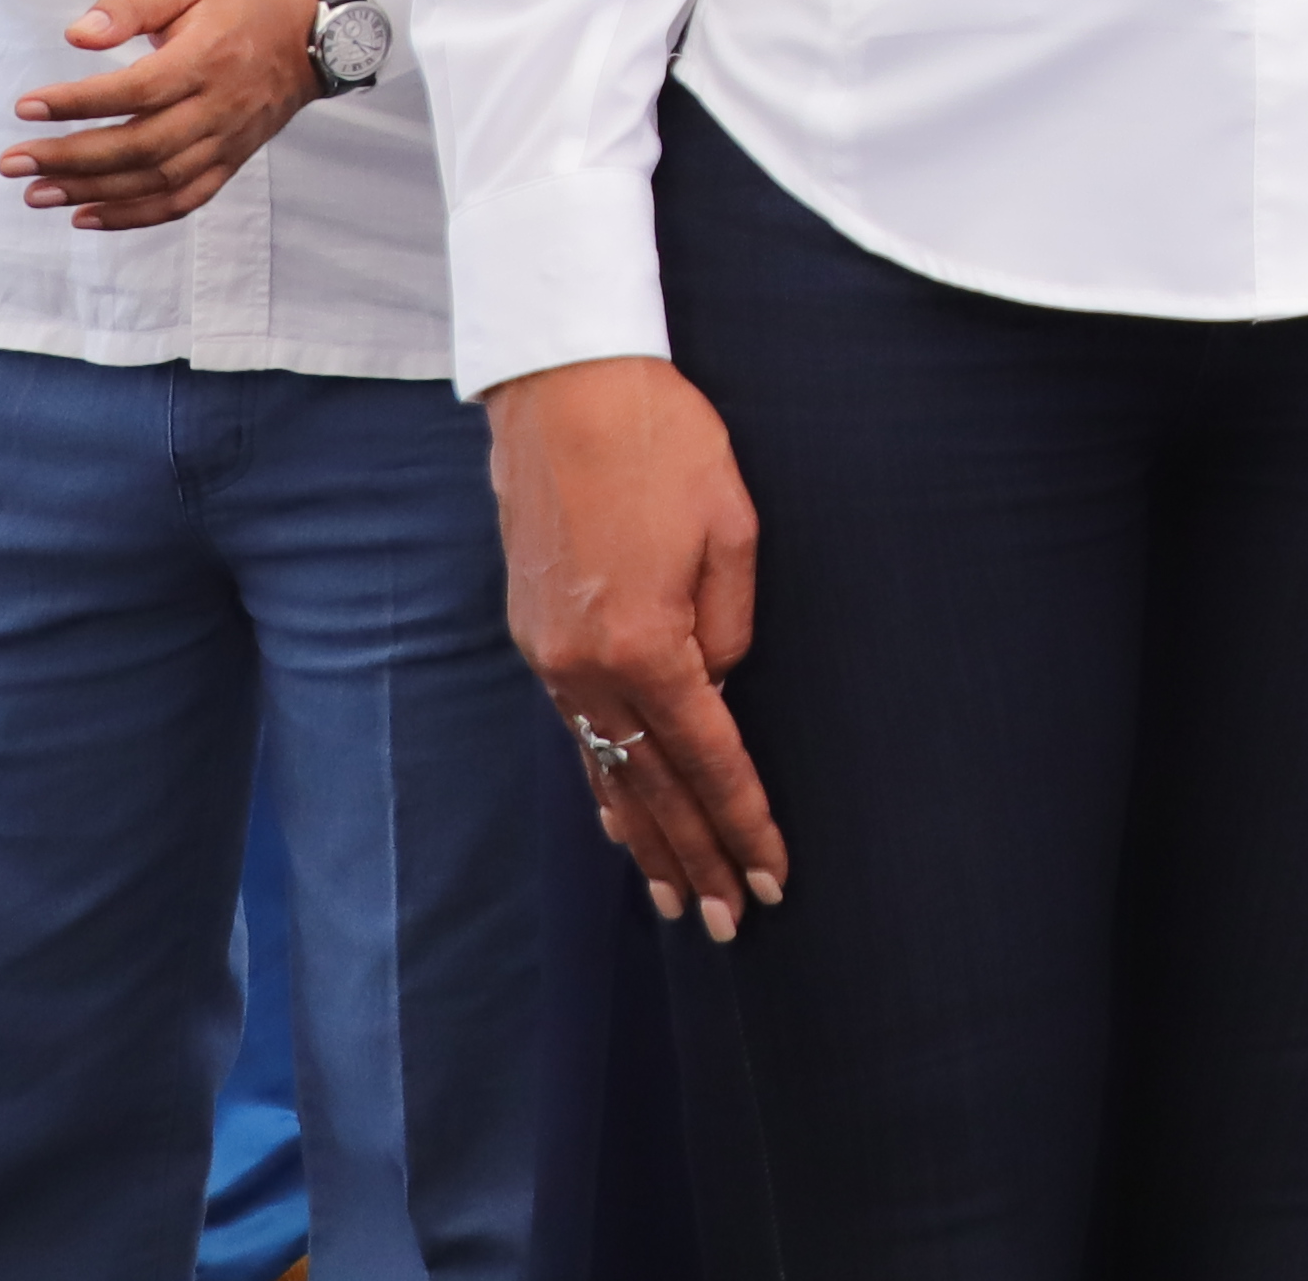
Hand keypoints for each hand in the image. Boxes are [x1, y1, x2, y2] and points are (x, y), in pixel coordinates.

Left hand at [0, 0, 326, 230]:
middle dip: (71, 158)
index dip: (78, 102)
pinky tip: (86, 217)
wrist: (312, 42)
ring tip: (36, 193)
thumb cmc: (240, 10)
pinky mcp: (230, 163)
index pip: (135, 90)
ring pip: (157, 179)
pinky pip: (183, 201)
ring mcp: (226, 141)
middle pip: (140, 145)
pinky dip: (135, 217)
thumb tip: (76, 35)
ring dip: (92, 192)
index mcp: (206, 59)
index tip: (26, 107)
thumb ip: (130, 5)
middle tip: (13, 162)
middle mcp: (217, 107)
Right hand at [491, 358, 782, 940]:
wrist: (562, 384)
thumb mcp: (731, 527)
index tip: (774, 873)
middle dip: (695, 858)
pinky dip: (603, 784)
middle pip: (650, 788)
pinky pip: (575, 733)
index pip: (709, 758)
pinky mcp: (533, 633)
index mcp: (645, 644)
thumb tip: (719, 686)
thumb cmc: (663, 441)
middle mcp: (585, 667)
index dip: (744, 821)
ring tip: (677, 900)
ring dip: (643, 839)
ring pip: (605, 770)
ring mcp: (550, 655)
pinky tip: (619, 820)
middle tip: (731, 922)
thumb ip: (731, 623)